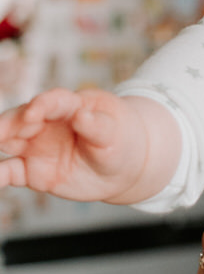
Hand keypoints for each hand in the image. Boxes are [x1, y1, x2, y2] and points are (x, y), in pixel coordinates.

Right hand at [0, 88, 156, 203]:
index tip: (34, 112)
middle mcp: (47, 123)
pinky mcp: (32, 171)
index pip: (53, 101)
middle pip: (21, 119)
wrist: (121, 167)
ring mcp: (37, 146)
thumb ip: (97, 126)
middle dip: (7, 124)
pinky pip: (10, 172)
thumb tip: (81, 115)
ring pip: (9, 142)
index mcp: (70, 105)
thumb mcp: (114, 133)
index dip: (42, 105)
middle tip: (0, 133)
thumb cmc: (119, 139)